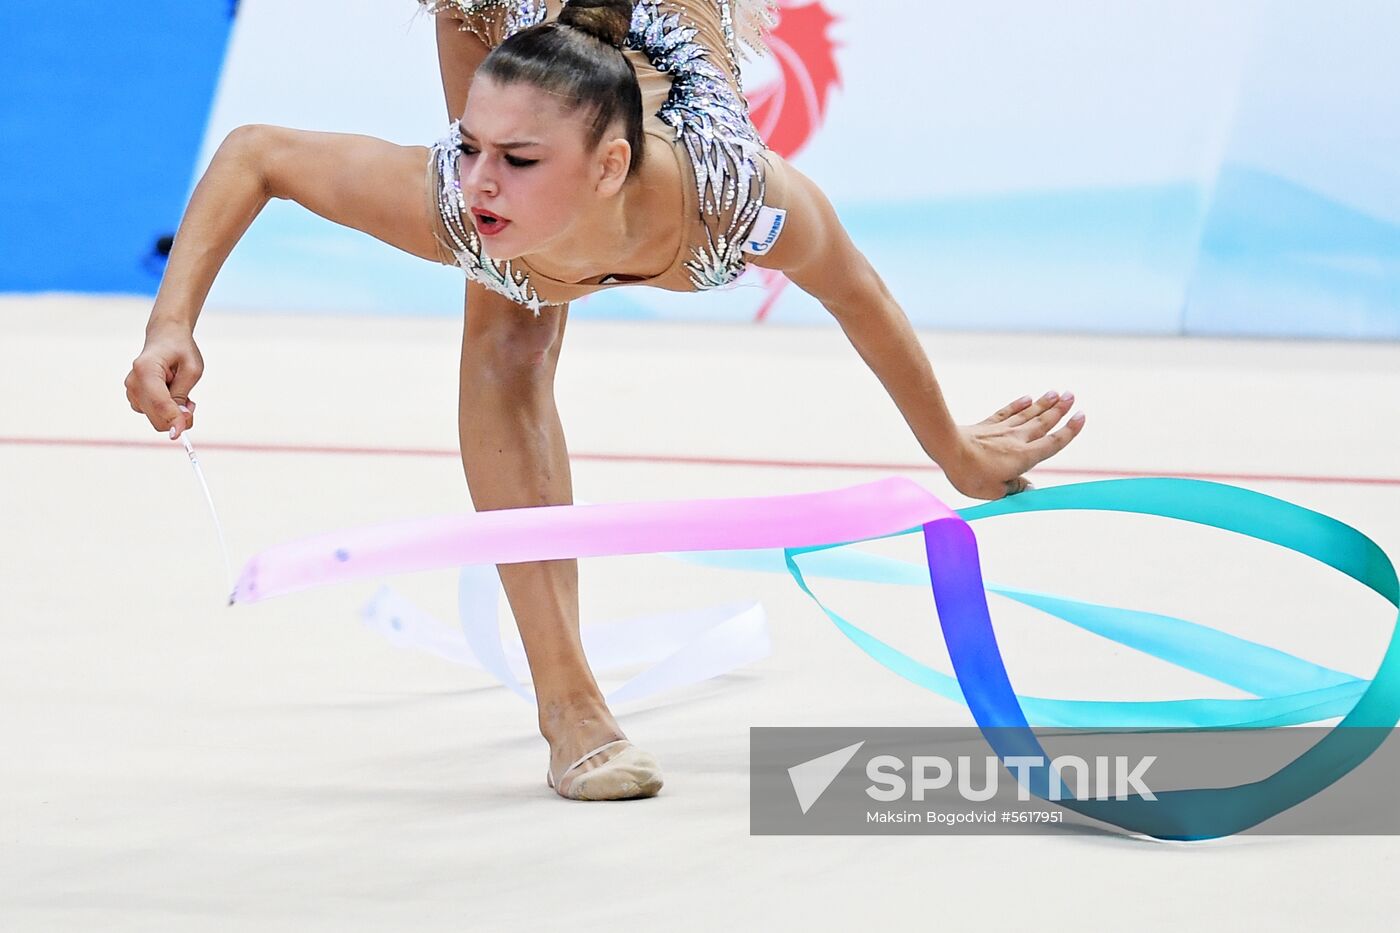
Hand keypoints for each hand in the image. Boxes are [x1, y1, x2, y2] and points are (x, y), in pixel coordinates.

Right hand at [125, 322, 203, 439]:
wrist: (165, 337)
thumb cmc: (180, 350)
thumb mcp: (191, 370)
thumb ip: (182, 395)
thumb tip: (178, 421)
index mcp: (146, 369)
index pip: (160, 403)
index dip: (172, 420)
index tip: (181, 434)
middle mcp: (133, 382)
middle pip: (156, 417)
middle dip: (177, 418)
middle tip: (192, 403)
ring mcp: (131, 391)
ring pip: (156, 419)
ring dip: (173, 414)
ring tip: (180, 391)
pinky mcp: (134, 398)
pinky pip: (154, 415)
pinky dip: (166, 411)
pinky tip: (171, 394)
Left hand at [941, 391, 1084, 500]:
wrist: (948, 449)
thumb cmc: (971, 474)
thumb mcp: (995, 492)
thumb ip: (1014, 489)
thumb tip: (1028, 487)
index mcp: (1024, 457)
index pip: (1053, 442)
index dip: (1069, 431)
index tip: (1081, 416)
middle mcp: (1017, 440)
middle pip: (1043, 423)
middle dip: (1059, 410)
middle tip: (1072, 395)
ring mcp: (1002, 430)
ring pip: (1028, 415)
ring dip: (1044, 404)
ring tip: (1057, 393)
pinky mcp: (987, 426)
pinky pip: (1007, 413)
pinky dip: (1018, 405)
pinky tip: (1027, 398)